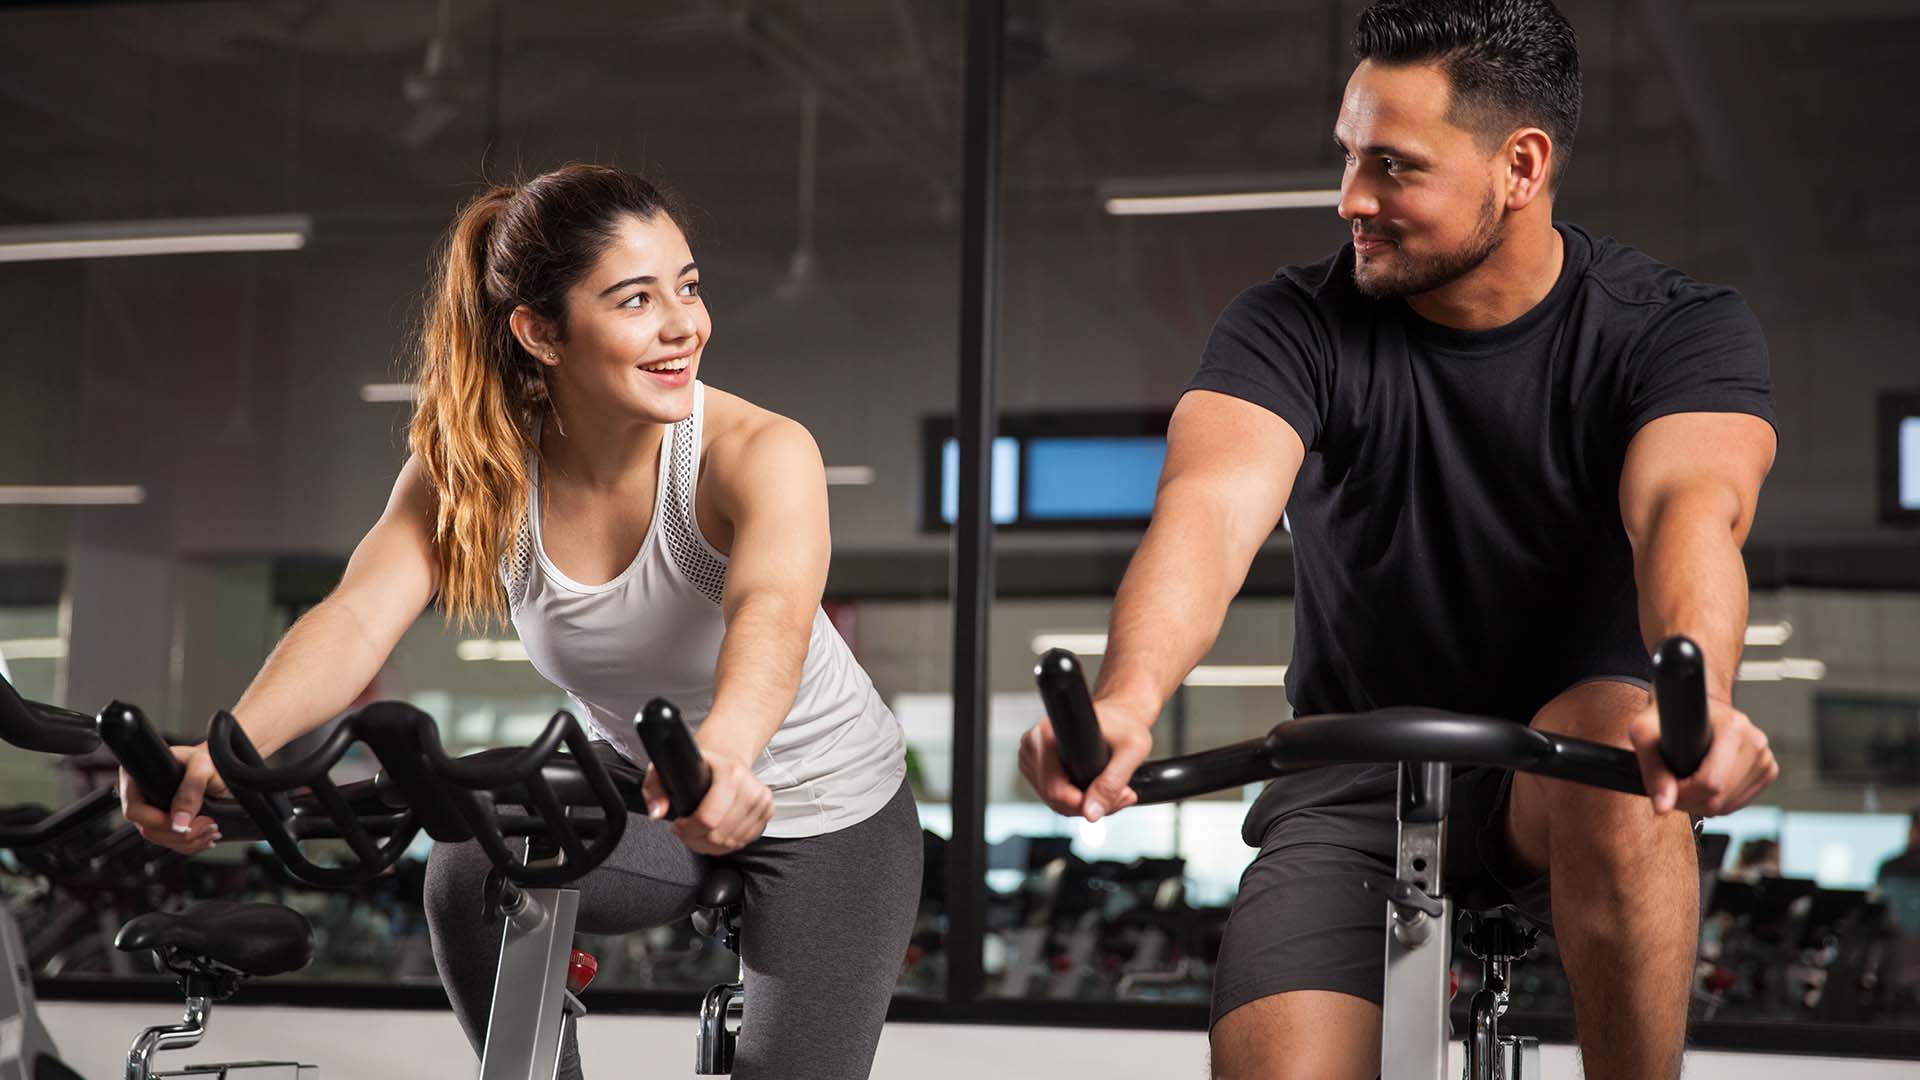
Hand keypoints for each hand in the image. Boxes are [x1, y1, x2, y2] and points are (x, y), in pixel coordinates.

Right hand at [119, 743, 229, 854]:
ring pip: (160, 838)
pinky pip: (171, 841)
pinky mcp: (164, 820)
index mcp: (138, 777)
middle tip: (207, 825)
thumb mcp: (202, 765)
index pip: (135, 810)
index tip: (185, 822)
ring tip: (212, 830)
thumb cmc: (207, 758)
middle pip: (148, 828)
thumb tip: (179, 822)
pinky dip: (190, 844)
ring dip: (188, 841)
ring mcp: (152, 810)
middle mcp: (141, 796)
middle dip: (179, 834)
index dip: (158, 822)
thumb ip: (191, 788)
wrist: (219, 765)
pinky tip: (206, 837)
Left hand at [642, 749, 773, 854]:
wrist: (726, 758)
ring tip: (698, 831)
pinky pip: (743, 842)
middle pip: (719, 835)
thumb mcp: (668, 769)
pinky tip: (714, 832)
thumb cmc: (699, 765)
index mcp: (731, 773)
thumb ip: (655, 789)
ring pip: (731, 843)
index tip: (679, 823)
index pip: (709, 819)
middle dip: (696, 838)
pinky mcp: (767, 812)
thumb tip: (658, 812)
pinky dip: (725, 844)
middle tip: (686, 829)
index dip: (688, 829)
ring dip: (709, 844)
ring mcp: (762, 801)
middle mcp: (751, 787)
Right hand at [1018, 696, 1155, 821]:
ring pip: (1053, 801)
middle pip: (1053, 798)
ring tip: (1111, 788)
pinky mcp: (1036, 766)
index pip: (1054, 788)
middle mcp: (1034, 744)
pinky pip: (1052, 797)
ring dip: (1084, 804)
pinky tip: (1094, 786)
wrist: (1119, 715)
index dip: (1083, 802)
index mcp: (1048, 734)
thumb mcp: (1131, 751)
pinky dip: (1076, 799)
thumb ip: (1112, 783)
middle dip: (1090, 804)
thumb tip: (1090, 813)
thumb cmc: (1125, 724)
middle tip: (1122, 794)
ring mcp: (1032, 756)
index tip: (1110, 798)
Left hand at [1629, 696, 1776, 816]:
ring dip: (1701, 804)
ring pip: (1729, 806)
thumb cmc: (1667, 715)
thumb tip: (1663, 808)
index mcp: (1733, 727)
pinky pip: (1739, 804)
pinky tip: (1703, 786)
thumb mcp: (1645, 732)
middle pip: (1720, 799)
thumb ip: (1652, 770)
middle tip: (1671, 786)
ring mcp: (1765, 757)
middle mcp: (1755, 742)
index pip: (1711, 783)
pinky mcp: (1767, 771)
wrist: (1690, 705)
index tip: (1667, 785)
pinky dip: (1717, 803)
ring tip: (1684, 784)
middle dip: (1689, 801)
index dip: (1683, 794)